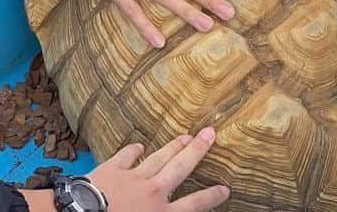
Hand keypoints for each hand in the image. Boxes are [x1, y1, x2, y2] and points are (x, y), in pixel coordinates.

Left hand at [87, 129, 228, 210]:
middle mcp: (153, 193)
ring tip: (185, 135)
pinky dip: (133, 150)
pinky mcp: (112, 171)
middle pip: (181, 168)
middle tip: (210, 133)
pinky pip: (126, 157)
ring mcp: (133, 178)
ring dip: (173, 146)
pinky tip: (139, 145)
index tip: (224, 188)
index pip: (194, 205)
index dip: (211, 196)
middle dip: (197, 151)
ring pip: (158, 158)